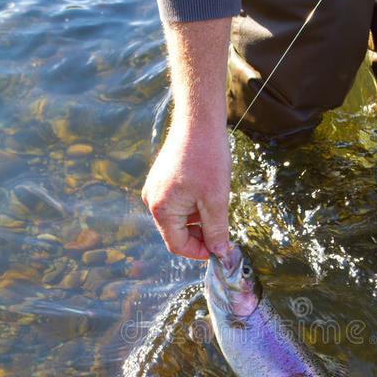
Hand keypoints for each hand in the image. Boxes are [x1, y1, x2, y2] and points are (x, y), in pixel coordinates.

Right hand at [142, 118, 230, 259]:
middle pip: (177, 233)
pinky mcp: (162, 179)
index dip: (200, 252)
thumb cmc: (207, 159)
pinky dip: (194, 205)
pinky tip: (208, 190)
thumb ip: (216, 231)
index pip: (177, 245)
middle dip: (200, 234)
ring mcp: (156, 188)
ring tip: (216, 200)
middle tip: (223, 227)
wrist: (198, 121)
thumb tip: (220, 254)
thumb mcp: (216, 201)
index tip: (221, 249)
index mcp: (161, 209)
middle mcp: (152, 201)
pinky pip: (178, 203)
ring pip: (179, 218)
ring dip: (199, 219)